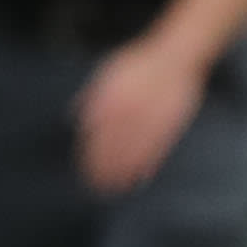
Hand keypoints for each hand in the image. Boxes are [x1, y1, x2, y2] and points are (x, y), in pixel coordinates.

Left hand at [74, 34, 207, 191]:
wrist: (175, 57)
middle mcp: (126, 112)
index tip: (85, 171)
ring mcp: (148, 120)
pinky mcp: (169, 127)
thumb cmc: (138, 65)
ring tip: (115, 189)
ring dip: (122, 174)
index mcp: (108, 100)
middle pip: (111, 148)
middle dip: (102, 170)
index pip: (93, 135)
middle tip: (96, 187)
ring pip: (133, 154)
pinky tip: (140, 180)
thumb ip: (90, 97)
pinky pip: (156, 151)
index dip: (89, 157)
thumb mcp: (107, 72)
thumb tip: (72, 118)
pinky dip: (147, 167)